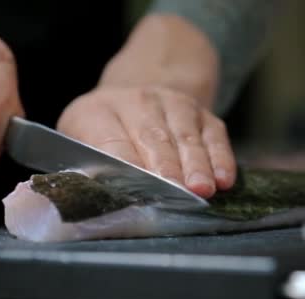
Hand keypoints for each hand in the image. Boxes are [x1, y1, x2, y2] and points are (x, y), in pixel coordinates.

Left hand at [57, 85, 236, 198]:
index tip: (136, 188)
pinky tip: (224, 179)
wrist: (138, 93)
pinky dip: (221, 158)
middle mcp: (137, 102)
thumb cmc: (105, 132)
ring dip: (196, 165)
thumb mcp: (80, 141)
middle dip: (166, 167)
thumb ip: (87, 166)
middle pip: (153, 138)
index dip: (126, 165)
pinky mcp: (202, 113)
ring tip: (202, 189)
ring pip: (186, 137)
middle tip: (175, 191)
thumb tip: (96, 199)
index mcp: (97, 113)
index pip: (111, 142)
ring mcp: (173, 105)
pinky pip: (214, 136)